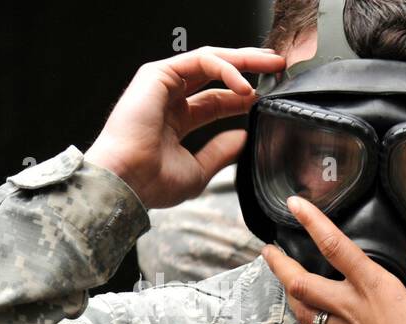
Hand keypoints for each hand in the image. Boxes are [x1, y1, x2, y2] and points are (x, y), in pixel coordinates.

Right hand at [84, 47, 284, 208]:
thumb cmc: (152, 182)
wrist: (128, 181)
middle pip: (215, 73)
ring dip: (243, 60)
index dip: (243, 97)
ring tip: (272, 65)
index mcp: (176, 120)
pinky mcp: (157, 74)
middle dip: (249, 67)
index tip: (269, 98)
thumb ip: (221, 151)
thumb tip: (243, 137)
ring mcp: (162, 84)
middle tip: (278, 66)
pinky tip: (246, 85)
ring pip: (210, 60)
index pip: (217, 100)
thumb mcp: (199, 170)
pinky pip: (200, 62)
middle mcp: (169, 98)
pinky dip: (226, 69)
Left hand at [261, 197, 405, 323]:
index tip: (295, 204)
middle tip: (268, 251)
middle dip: (280, 264)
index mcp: (372, 288)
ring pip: (304, 311)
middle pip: (301, 283)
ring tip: (284, 283)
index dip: (312, 222)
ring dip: (288, 295)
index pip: (334, 246)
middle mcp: (351, 308)